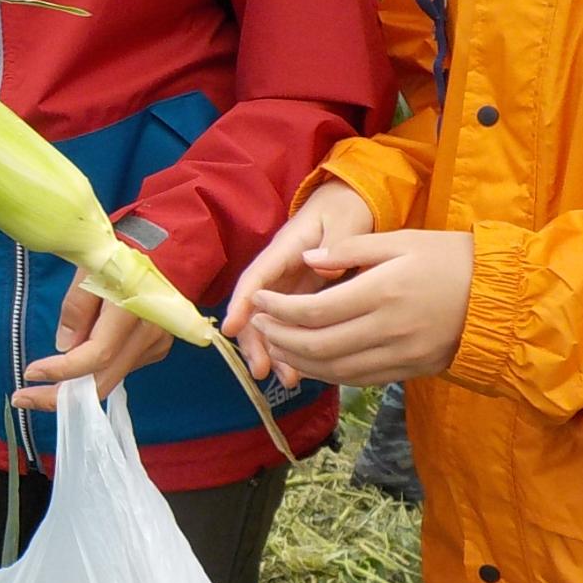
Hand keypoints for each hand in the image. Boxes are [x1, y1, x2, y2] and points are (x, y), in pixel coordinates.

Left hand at [13, 268, 172, 410]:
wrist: (165, 250)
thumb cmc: (121, 253)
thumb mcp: (89, 269)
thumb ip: (77, 308)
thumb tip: (64, 348)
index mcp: (131, 312)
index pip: (95, 356)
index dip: (62, 370)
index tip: (30, 374)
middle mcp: (149, 335)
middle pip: (103, 381)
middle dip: (61, 395)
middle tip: (25, 398)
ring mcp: (156, 344)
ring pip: (110, 377)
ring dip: (76, 384)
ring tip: (43, 379)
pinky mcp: (157, 347)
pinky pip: (119, 367)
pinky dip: (95, 369)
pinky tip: (77, 360)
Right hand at [225, 181, 374, 386]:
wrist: (353, 202)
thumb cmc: (346, 208)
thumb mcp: (346, 220)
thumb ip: (337, 243)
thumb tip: (320, 266)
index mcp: (286, 249)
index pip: (256, 278)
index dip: (241, 303)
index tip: (230, 329)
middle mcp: (281, 270)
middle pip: (257, 308)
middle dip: (255, 340)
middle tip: (261, 370)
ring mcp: (291, 284)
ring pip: (273, 321)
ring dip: (274, 350)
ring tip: (286, 379)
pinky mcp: (303, 296)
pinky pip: (292, 324)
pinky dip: (294, 346)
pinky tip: (302, 370)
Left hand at [243, 230, 474, 386]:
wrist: (505, 300)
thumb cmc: (451, 259)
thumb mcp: (401, 240)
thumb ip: (350, 250)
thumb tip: (307, 258)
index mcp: (382, 292)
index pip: (314, 311)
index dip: (279, 310)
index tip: (259, 301)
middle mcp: (387, 329)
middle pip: (317, 346)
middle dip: (280, 338)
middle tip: (258, 325)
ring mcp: (399, 355)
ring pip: (334, 370)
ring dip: (298, 360)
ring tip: (275, 343)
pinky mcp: (408, 371)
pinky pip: (358, 380)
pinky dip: (327, 373)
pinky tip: (310, 361)